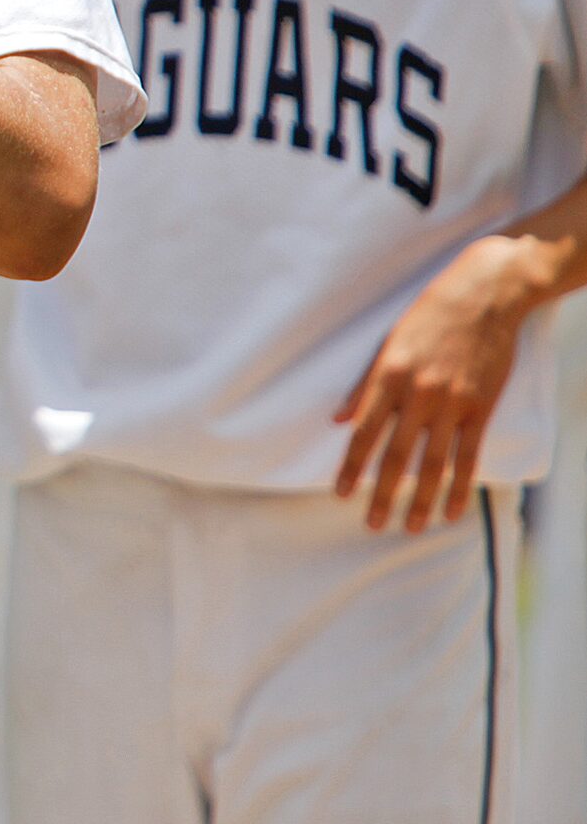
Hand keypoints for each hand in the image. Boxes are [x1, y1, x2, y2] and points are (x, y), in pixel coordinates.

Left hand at [333, 235, 550, 530]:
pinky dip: (459, 485)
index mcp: (388, 376)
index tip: (340, 494)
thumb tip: (338, 420)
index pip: (363, 433)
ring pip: (434, 463)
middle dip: (383, 494)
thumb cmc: (429, 316)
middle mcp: (418, 394)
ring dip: (421, 499)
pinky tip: (451, 509)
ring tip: (412, 527)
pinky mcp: (481, 407)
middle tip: (373, 524)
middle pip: (396, 456)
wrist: (485, 296)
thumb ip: (364, 385)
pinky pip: (469, 456)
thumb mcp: (387, 343)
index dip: (351, 467)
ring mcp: (452, 403)